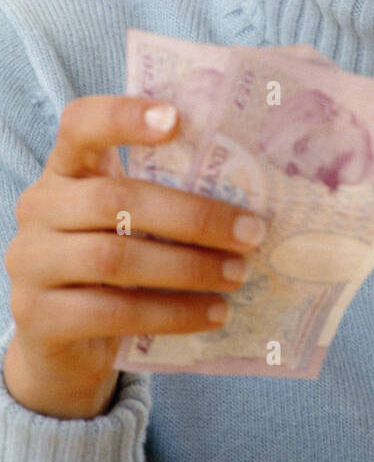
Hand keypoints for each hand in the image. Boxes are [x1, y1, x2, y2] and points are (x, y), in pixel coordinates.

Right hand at [3, 95, 266, 419]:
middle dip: (192, 216)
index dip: (124, 116)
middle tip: (250, 232)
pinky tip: (214, 313)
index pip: (81, 123)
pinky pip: (113, 313)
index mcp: (66, 169)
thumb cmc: (113, 265)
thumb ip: (165, 195)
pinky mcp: (39, 316)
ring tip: (238, 274)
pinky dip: (172, 313)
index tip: (177, 119)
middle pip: (114, 198)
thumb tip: (253, 194)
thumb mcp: (130, 221)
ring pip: (114, 258)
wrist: (63, 345)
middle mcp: (39, 207)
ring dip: (188, 267)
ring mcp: (31, 262)